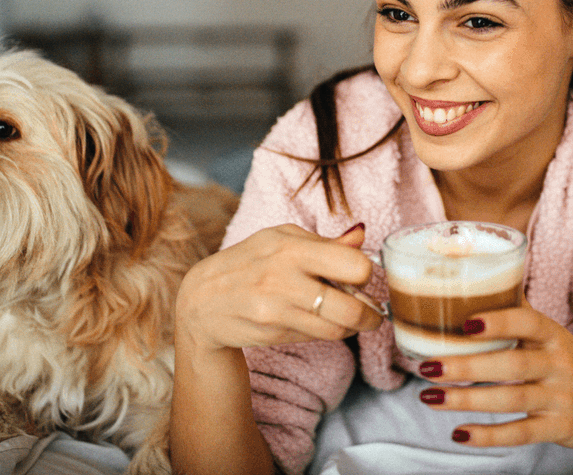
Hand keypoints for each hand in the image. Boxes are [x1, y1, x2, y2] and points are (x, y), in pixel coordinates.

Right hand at [176, 223, 383, 353]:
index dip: (365, 275)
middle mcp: (283, 279)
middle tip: (371, 312)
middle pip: (352, 309)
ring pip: (337, 330)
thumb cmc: (249, 262)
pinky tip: (320, 321)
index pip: (355, 267)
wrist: (201, 301)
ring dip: (352, 327)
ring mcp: (276, 310)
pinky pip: (317, 338)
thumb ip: (325, 243)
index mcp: (292, 247)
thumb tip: (361, 234)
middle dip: (370, 314)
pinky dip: (328, 332)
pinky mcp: (271, 334)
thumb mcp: (281, 239)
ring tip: (349, 318)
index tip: (360, 277)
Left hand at [416, 306, 572, 450]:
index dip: (499, 321)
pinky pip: (521, 433)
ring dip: (468, 399)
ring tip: (429, 397)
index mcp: (552, 335)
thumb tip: (477, 278)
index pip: (528, 322)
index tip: (465, 323)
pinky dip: (489, 436)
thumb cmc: (565, 362)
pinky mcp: (558, 428)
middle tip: (428, 366)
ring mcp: (560, 398)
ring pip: (513, 399)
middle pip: (513, 364)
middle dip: (467, 366)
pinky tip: (459, 433)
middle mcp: (558, 364)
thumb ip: (518, 312)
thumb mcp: (550, 335)